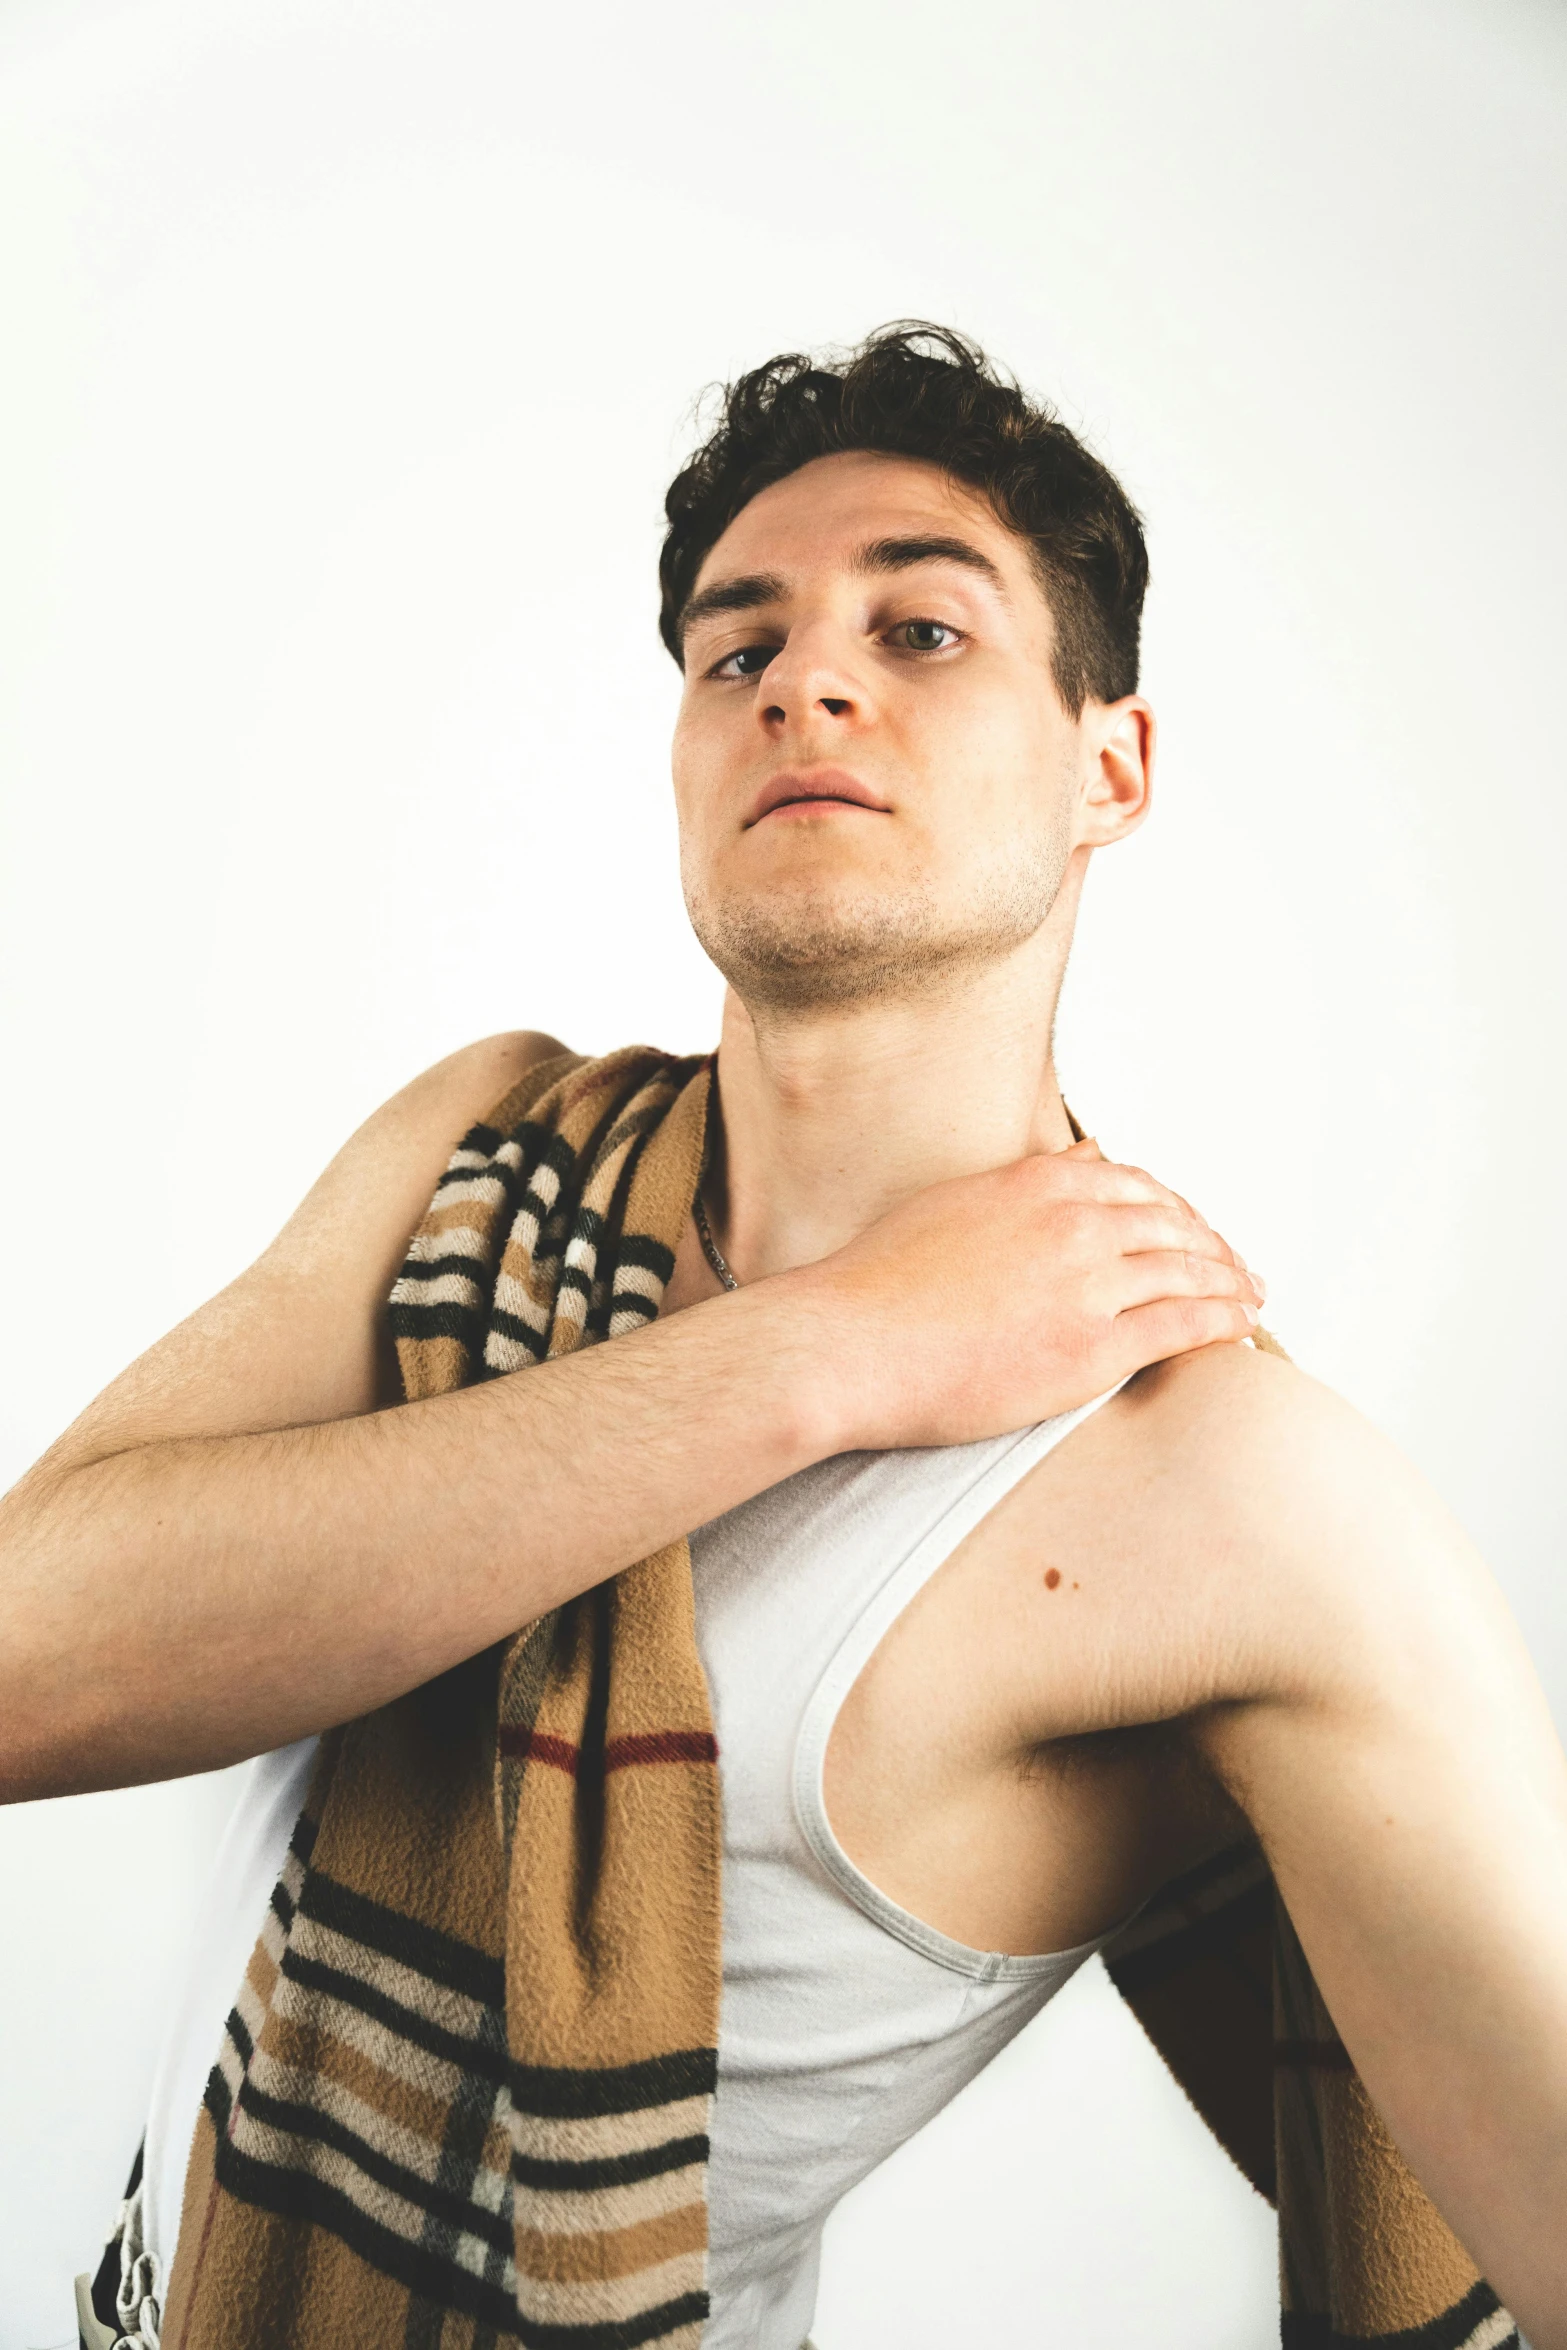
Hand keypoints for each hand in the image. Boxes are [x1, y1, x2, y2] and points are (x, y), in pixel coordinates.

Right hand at [801, 1139, 1263, 1450]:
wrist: (847, 1344)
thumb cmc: (878, 1285)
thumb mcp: (955, 1202)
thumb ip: (1026, 1180)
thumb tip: (1082, 1157)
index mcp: (1039, 1183)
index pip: (1137, 1185)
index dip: (1178, 1209)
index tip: (1193, 1230)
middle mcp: (1073, 1223)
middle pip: (1175, 1225)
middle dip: (1216, 1247)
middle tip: (1239, 1269)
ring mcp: (1086, 1285)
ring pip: (1189, 1272)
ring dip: (1232, 1284)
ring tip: (1251, 1300)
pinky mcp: (1091, 1350)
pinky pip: (1183, 1327)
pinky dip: (1224, 1324)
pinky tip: (1242, 1330)